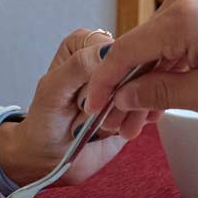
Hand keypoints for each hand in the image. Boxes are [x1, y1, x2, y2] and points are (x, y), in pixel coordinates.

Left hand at [0, 29, 152, 186]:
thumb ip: (76, 67)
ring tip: (107, 128)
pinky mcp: (136, 99)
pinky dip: (140, 119)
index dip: (109, 77)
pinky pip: (152, 102)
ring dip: (131, 111)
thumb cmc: (46, 121)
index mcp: (84, 43)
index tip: (93, 100)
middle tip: (102, 119)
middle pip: (135, 66)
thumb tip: (106, 52)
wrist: (55, 154)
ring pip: (147, 85)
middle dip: (123, 96)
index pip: (114, 48)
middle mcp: (107, 56)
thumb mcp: (52, 91)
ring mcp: (125, 79)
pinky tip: (123, 129)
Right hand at [83, 0, 197, 116]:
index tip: (94, 107)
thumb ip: (161, 94)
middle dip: (127, 89)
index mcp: (181, 19)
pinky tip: (157, 93)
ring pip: (152, 46)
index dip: (105, 83)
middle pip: (137, 50)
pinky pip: (168, 36)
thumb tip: (123, 96)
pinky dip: (162, 64)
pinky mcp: (196, 2)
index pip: (125, 52)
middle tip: (121, 126)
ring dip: (145, 79)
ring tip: (140, 119)